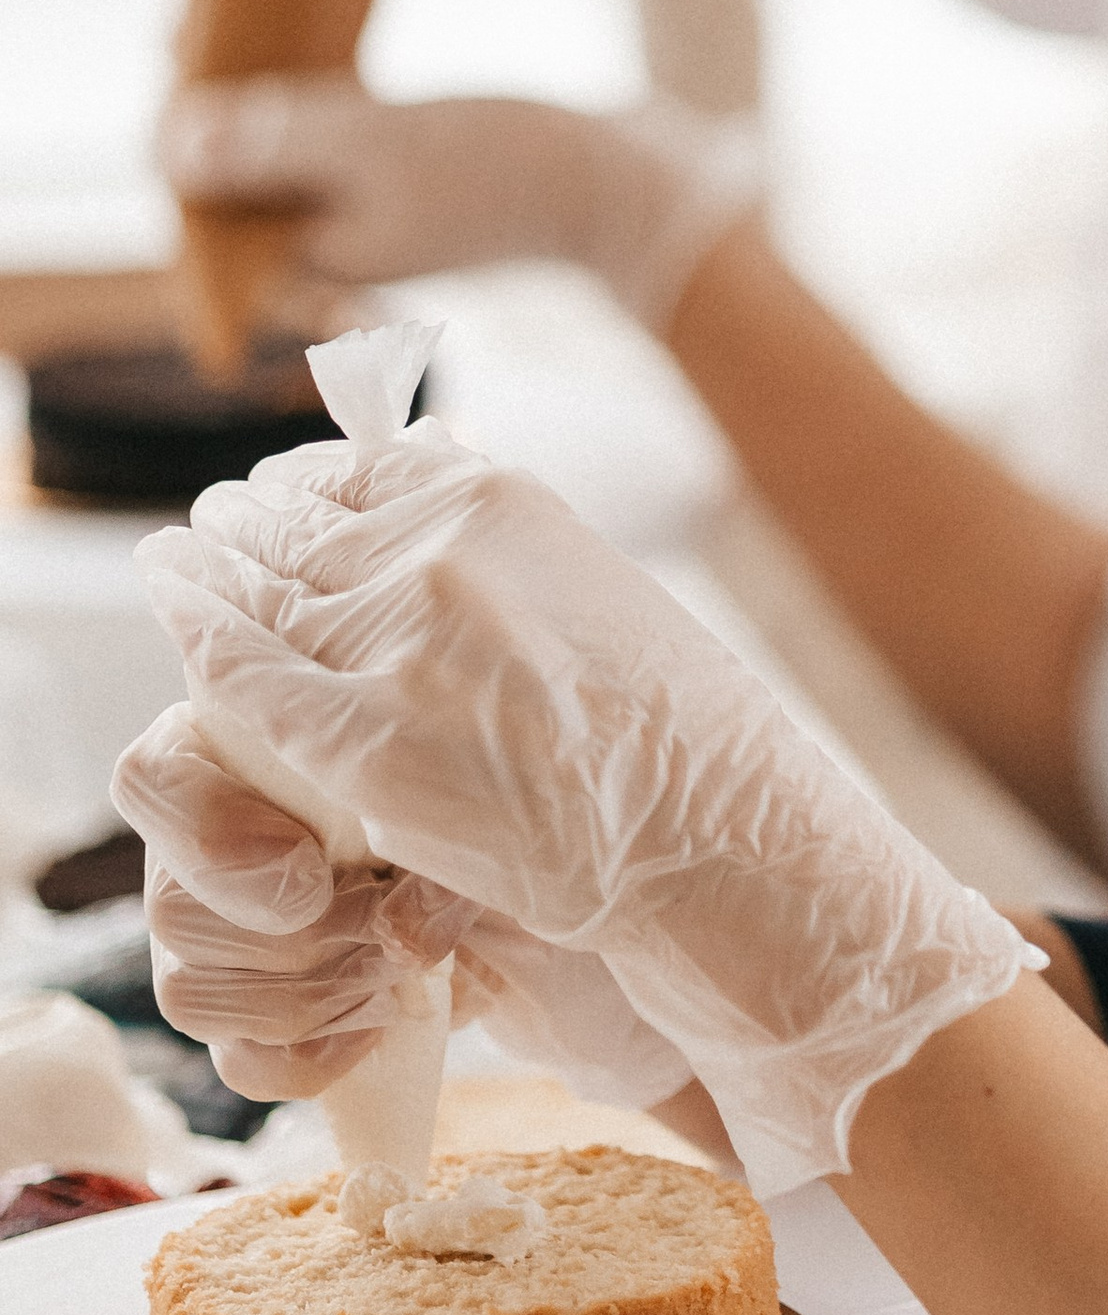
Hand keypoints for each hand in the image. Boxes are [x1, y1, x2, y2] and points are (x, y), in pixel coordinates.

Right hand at [114, 707, 694, 1111]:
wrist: (648, 894)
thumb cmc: (570, 795)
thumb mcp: (478, 761)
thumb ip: (373, 745)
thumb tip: (297, 762)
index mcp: (273, 732)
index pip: (150, 777)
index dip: (208, 834)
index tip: (313, 871)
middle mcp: (251, 825)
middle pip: (165, 898)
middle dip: (276, 930)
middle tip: (378, 925)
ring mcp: (265, 925)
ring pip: (189, 983)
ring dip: (303, 987)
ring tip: (400, 968)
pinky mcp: (300, 1012)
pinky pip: (239, 1059)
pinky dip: (307, 1054)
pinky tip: (382, 1027)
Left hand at [129, 436, 1033, 1195]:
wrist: (726, 847)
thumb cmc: (686, 751)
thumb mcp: (600, 609)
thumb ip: (506, 578)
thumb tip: (433, 557)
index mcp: (502, 503)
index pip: (363, 466)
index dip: (302, 484)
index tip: (277, 495)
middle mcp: (440, 549)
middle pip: (294, 524)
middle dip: (243, 530)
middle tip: (208, 534)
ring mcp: (398, 640)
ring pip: (256, 591)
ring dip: (205, 576)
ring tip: (174, 568)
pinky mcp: (366, 741)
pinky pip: (246, 681)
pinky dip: (203, 647)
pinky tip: (181, 623)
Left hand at [156, 80, 758, 334]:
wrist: (611, 186)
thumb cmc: (498, 166)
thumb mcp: (375, 143)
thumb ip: (272, 144)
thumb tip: (174, 141)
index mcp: (305, 255)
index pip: (201, 195)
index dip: (175, 114)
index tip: (170, 27)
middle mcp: (324, 242)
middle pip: (232, 164)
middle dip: (207, 83)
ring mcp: (362, 211)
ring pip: (278, 137)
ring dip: (252, 72)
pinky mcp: (398, 177)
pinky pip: (328, 126)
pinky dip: (307, 79)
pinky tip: (298, 18)